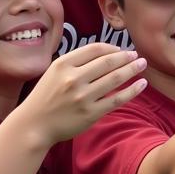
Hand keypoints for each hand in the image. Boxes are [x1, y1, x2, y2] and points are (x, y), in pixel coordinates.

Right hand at [20, 42, 147, 143]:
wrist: (32, 125)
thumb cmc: (45, 96)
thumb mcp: (54, 72)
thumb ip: (76, 61)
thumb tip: (108, 53)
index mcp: (62, 65)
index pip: (95, 49)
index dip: (112, 48)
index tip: (122, 50)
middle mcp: (73, 79)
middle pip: (108, 62)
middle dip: (126, 57)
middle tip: (137, 55)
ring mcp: (82, 97)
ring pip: (115, 79)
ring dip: (132, 70)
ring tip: (142, 64)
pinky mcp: (90, 113)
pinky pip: (117, 99)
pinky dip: (132, 90)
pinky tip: (142, 84)